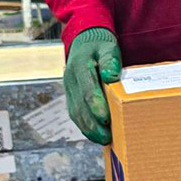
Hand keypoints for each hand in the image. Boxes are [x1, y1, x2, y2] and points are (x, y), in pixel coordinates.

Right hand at [64, 28, 120, 144]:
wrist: (84, 41)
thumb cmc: (100, 44)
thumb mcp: (108, 46)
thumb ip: (110, 60)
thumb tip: (111, 76)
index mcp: (79, 66)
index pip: (87, 89)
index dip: (96, 106)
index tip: (106, 119)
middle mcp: (70, 80)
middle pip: (79, 106)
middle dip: (92, 124)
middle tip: (107, 137)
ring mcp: (68, 89)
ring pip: (75, 112)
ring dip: (88, 129)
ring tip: (103, 140)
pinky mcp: (71, 96)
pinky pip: (75, 113)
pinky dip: (84, 126)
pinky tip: (96, 135)